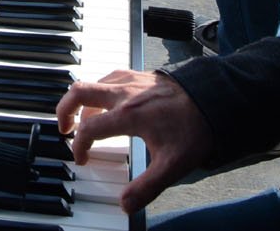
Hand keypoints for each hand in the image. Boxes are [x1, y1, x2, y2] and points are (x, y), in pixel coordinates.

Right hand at [55, 70, 212, 214]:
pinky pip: (109, 77)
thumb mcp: (172, 165)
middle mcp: (124, 93)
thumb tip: (126, 204)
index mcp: (127, 114)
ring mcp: (131, 80)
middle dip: (64, 110)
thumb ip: (146, 187)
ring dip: (82, 100)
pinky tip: (108, 100)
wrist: (215, 100)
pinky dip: (98, 89)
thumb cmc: (194, 129)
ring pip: (92, 82)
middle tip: (63, 128)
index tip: (82, 159)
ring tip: (83, 118)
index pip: (88, 129)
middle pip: (78, 92)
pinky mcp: (140, 74)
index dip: (79, 146)